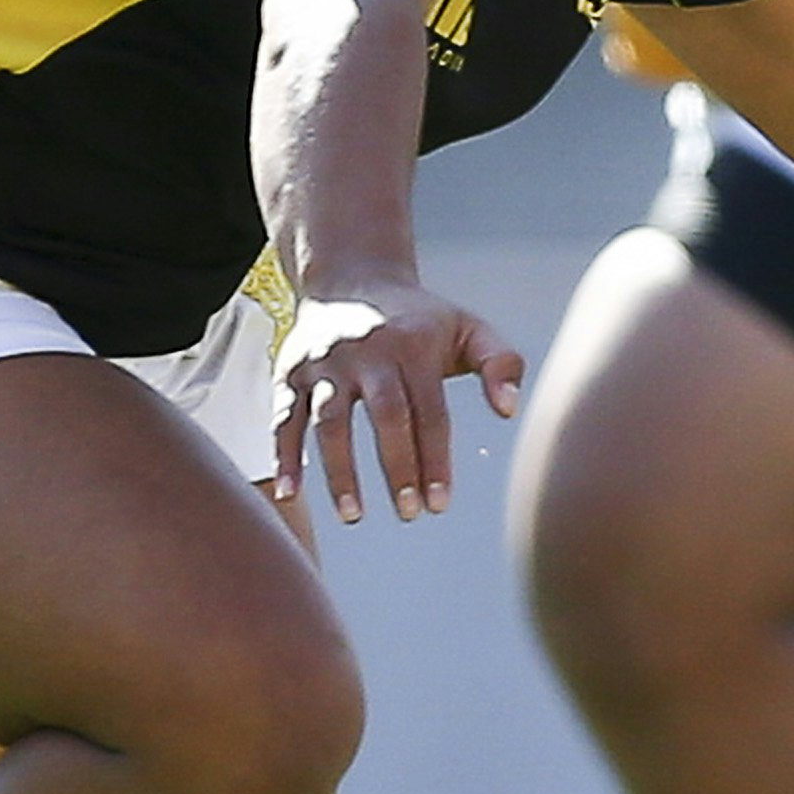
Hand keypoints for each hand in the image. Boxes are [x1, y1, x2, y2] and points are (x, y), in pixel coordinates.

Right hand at [266, 275, 526, 525]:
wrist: (353, 278)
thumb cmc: (421, 321)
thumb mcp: (468, 328)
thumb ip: (501, 363)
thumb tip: (508, 410)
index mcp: (414, 345)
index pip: (429, 411)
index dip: (435, 459)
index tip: (438, 504)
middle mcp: (368, 350)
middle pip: (385, 415)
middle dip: (397, 467)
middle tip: (408, 513)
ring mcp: (326, 361)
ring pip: (332, 420)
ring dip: (340, 470)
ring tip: (354, 516)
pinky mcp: (292, 371)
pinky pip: (285, 417)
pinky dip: (284, 455)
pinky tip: (289, 494)